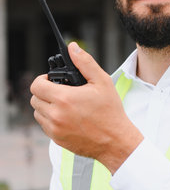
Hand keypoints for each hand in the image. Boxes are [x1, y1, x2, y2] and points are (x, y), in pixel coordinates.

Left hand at [30, 42, 142, 172]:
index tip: (51, 80)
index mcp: (64, 99)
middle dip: (44, 92)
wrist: (115, 140)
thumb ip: (85, 62)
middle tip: (60, 91)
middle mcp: (55, 115)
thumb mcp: (102, 82)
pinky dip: (51, 119)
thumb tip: (73, 48)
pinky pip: (45, 126)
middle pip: (35, 99)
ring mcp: (55, 130)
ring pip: (38, 113)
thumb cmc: (110, 111)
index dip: (42, 79)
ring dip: (46, 106)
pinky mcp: (57, 140)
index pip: (36, 86)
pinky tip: (67, 116)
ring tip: (64, 104)